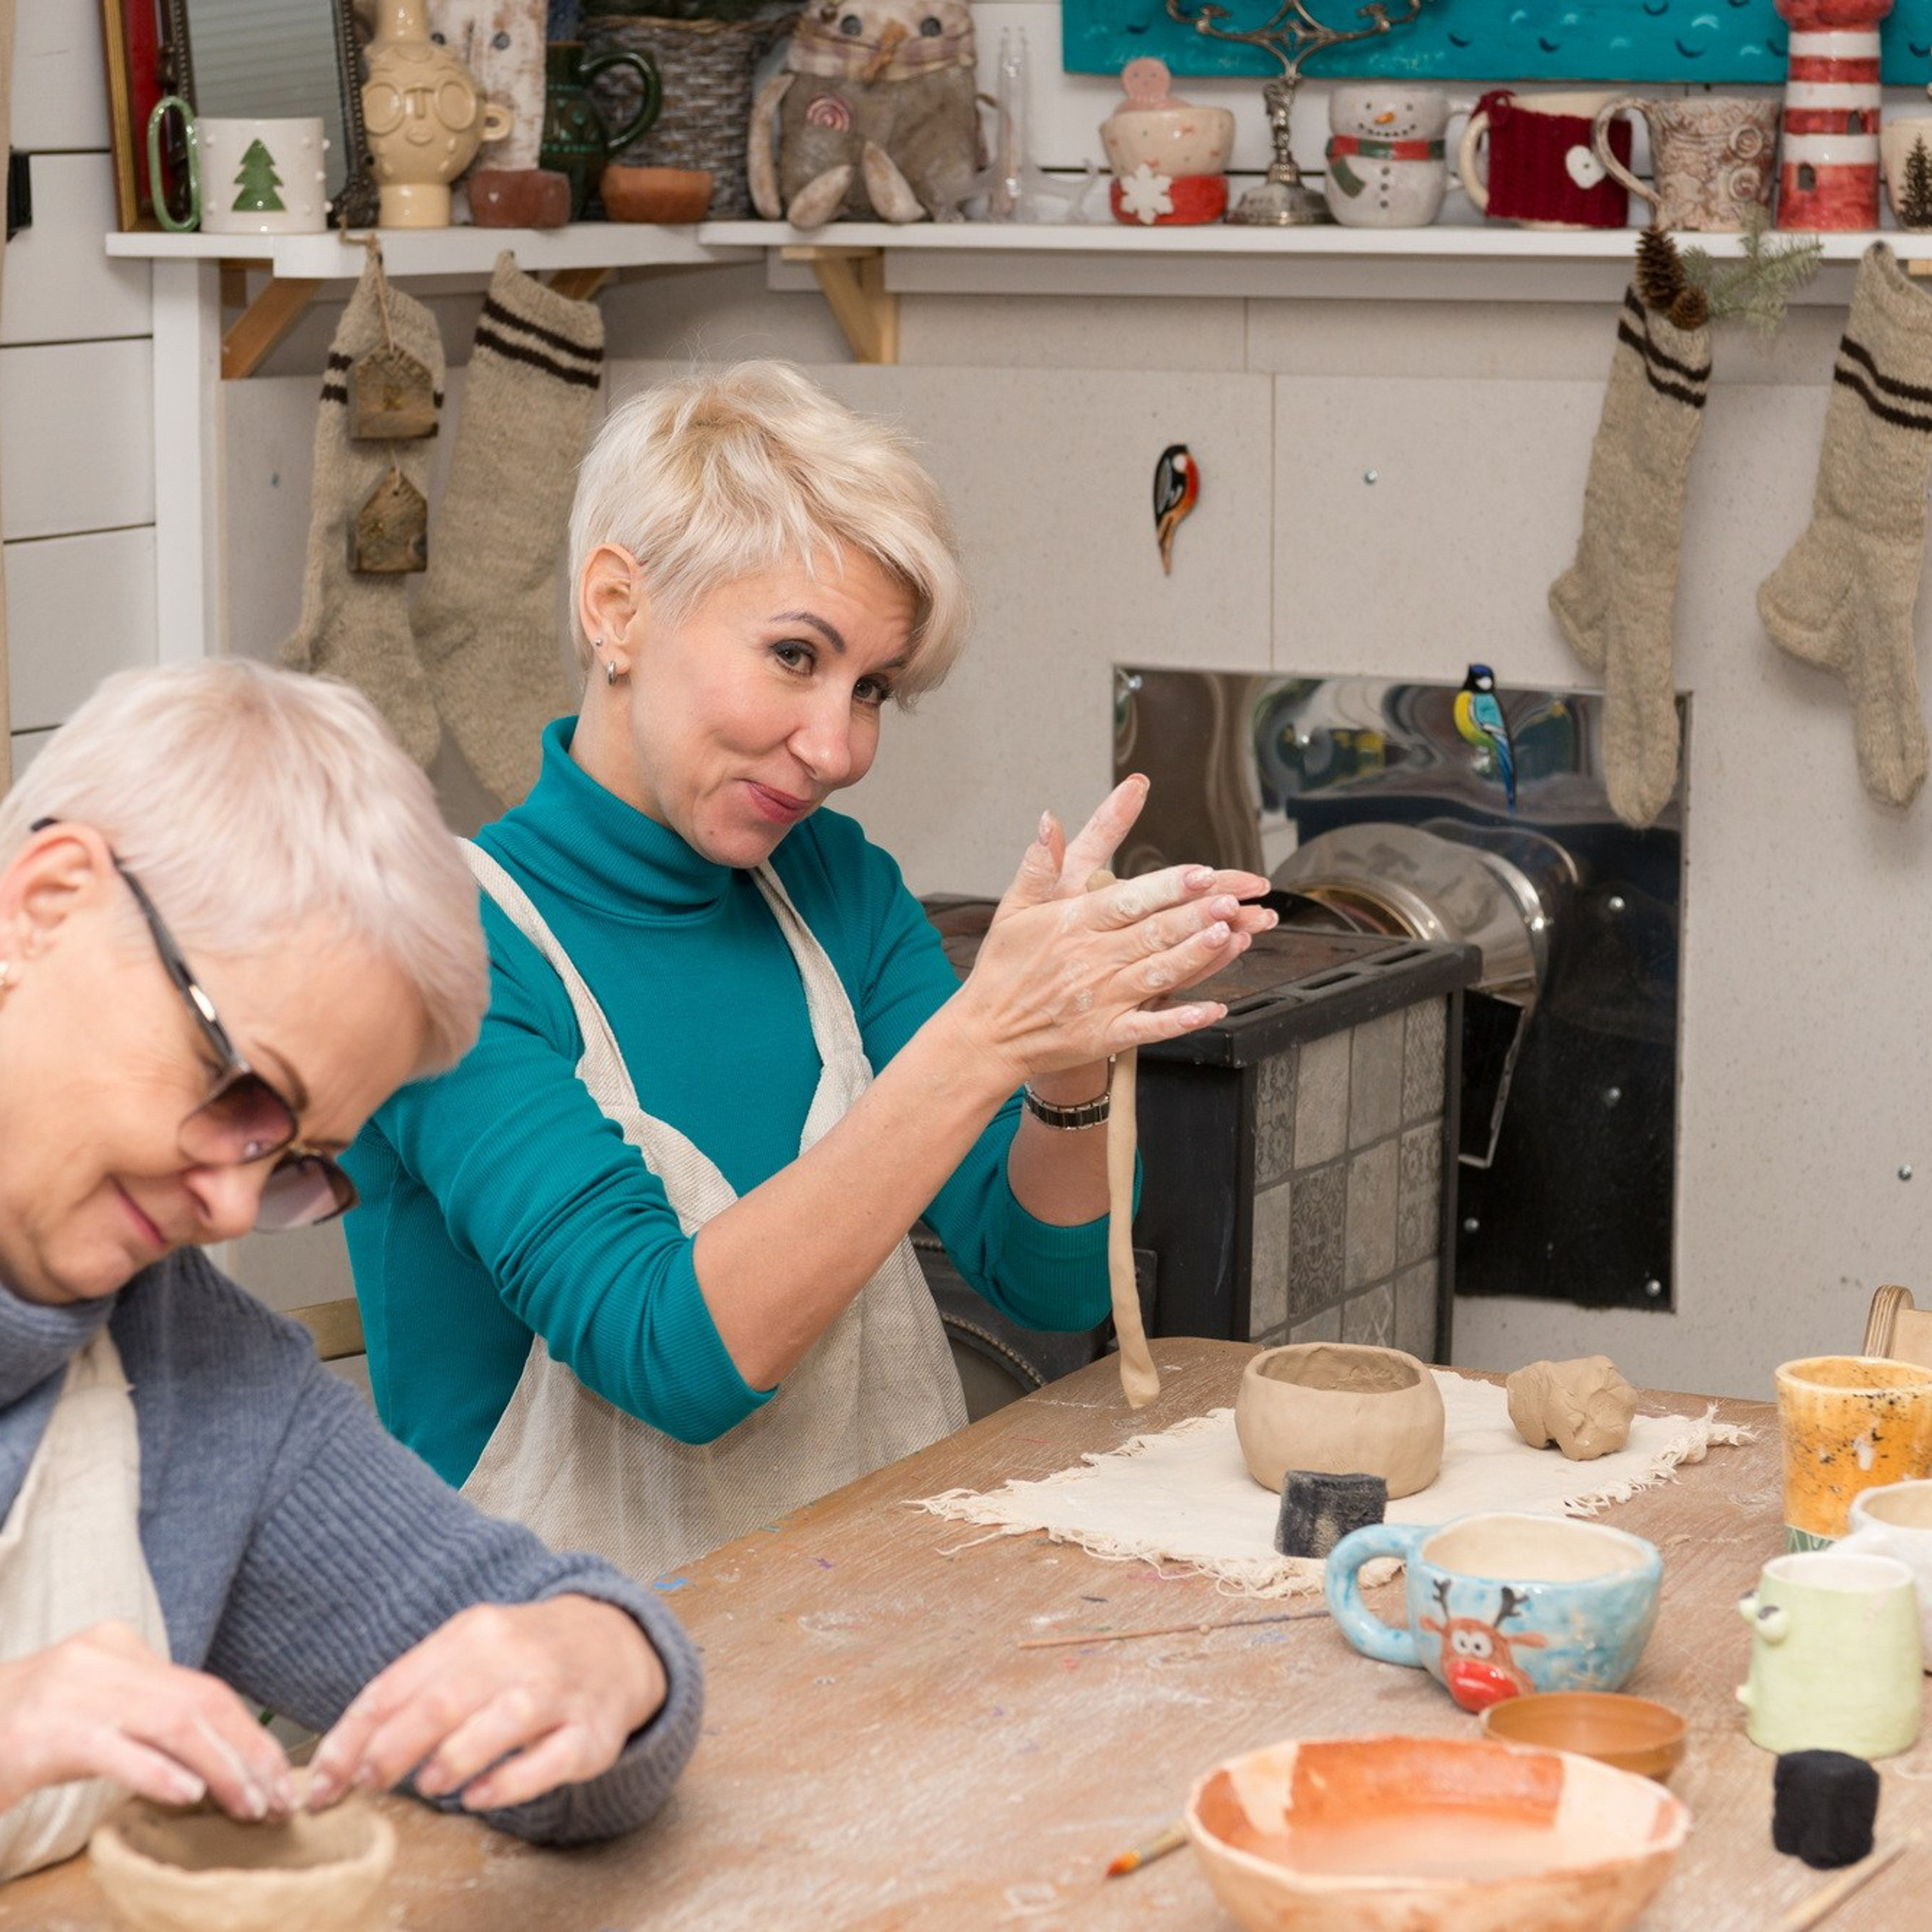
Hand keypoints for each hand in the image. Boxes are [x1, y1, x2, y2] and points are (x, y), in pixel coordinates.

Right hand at [0, 1621, 294, 1819]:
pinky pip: (116, 1750)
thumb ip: (145, 1714)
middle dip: (247, 1752)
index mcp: (118, 1645)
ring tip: (248, 1805)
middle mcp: (101, 1658)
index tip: (276, 1775)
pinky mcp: (47, 1735)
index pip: (204, 1688)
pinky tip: (188, 1794)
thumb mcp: (90, 1707)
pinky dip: (158, 1772)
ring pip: (172, 1724)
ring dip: (220, 1769)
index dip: (248, 1733)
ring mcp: (74, 1693)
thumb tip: (216, 1751)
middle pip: (199, 1703)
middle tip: (277, 1798)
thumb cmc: (22, 1733)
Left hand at [306, 1597, 667, 1814]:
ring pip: (498, 1725)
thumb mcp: (469, 1650)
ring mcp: (556, 1694)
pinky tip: (478, 1797)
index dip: (351, 1738)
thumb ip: (413, 1692)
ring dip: (450, 1762)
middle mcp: (516, 1656)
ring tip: (429, 1785)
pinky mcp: (589, 1734)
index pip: (397, 1684)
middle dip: (392, 1750)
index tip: (322, 1783)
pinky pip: (546, 1763)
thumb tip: (346, 1755)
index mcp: (474, 1632)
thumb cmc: (523, 1657)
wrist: (615, 1643)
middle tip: (369, 1783)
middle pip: (442, 1702)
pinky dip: (505, 1784)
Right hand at [953, 775, 1273, 1085]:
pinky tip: (1213, 1007)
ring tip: (1232, 935)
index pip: (1129, 899)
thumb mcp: (1013, 909)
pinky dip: (1183, 1018)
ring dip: (1197, 955)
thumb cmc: (1003, 969)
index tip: (1203, 874)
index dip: (1169, 887)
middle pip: (1153, 933)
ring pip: (1159, 973)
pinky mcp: (1106, 1035)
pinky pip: (1152, 1027)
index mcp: (1073, 925)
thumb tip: (1047, 819)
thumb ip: (1038, 864)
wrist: (986, 1035)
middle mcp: (1091, 960)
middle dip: (1197, 915)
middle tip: (1234, 899)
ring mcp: (1101, 1000)